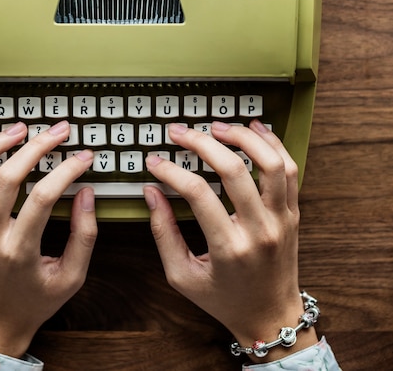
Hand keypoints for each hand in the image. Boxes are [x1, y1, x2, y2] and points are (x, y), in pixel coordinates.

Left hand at [0, 120, 96, 358]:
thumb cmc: (34, 302)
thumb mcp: (72, 278)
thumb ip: (84, 236)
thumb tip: (86, 193)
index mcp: (19, 251)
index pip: (44, 197)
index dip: (68, 170)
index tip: (84, 156)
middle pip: (8, 178)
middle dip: (37, 147)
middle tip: (58, 130)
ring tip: (18, 128)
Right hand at [143, 120, 316, 362]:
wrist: (272, 319)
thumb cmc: (225, 300)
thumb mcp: (182, 276)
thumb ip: (164, 232)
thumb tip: (151, 192)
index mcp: (229, 248)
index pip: (197, 193)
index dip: (171, 171)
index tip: (155, 161)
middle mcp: (260, 230)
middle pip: (233, 170)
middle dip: (201, 143)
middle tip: (180, 132)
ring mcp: (282, 220)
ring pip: (270, 163)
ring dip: (243, 137)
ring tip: (217, 126)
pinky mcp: (293, 213)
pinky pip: (290, 170)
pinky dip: (274, 145)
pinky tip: (255, 129)